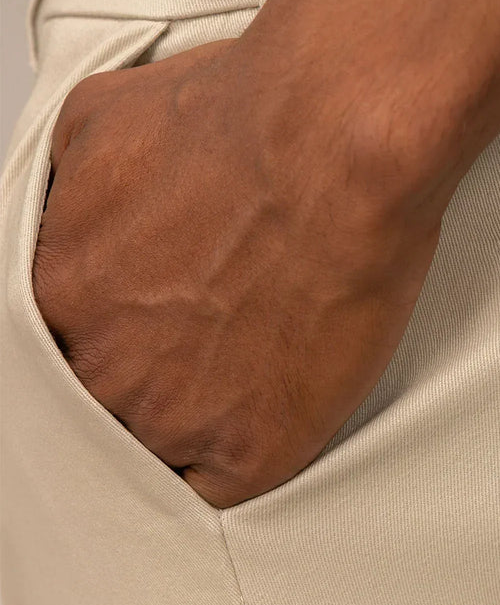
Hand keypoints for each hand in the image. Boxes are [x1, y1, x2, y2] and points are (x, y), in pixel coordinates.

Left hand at [31, 35, 445, 507]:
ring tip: (254, 370)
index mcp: (60, 288)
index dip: (110, 339)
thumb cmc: (250, 118)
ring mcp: (173, 414)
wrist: (334, 142)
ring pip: (162, 450)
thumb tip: (72, 202)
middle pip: (107, 403)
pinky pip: (223, 488)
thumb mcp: (105, 116)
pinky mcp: (252, 449)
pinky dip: (245, 457)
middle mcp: (101, 363)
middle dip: (151, 378)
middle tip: (209, 346)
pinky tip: (275, 411)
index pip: (60, 347)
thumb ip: (70, 185)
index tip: (148, 330)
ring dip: (198, 420)